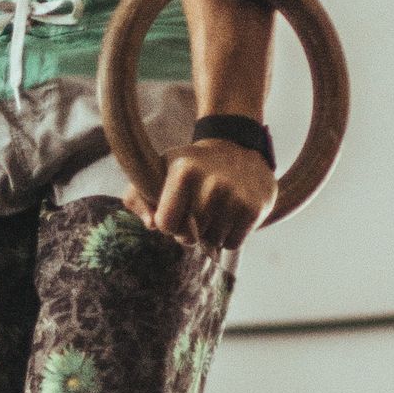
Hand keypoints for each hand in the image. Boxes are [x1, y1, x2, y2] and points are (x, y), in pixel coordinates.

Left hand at [124, 138, 276, 251]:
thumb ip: (138, 197)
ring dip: (211, 233)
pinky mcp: (255, 208)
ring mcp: (236, 196)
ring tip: (216, 209)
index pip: (165, 224)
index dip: (168, 223)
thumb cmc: (190, 167)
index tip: (176, 210)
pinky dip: (229, 236)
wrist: (237, 148)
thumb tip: (151, 224)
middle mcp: (212, 183)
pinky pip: (233, 244)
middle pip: (189, 237)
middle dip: (190, 230)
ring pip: (212, 242)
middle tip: (198, 209)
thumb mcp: (159, 171)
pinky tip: (231, 214)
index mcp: (184, 171)